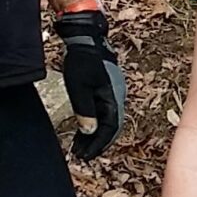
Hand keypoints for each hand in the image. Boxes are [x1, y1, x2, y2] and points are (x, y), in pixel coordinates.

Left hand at [57, 9, 125, 159]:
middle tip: (81, 155)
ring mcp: (112, 94)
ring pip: (106, 121)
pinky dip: (94, 123)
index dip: (98, 144)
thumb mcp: (79, 88)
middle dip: (96, 144)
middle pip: (110, 128)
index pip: (110, 129)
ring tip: (80, 146)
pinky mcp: (106, 90)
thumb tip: (90, 131)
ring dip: (94, 135)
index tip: (85, 156)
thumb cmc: (83, 61)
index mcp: (113, 99)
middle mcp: (116, 99)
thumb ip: (85, 110)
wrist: (87, 40)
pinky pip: (103, 112)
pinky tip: (84, 128)